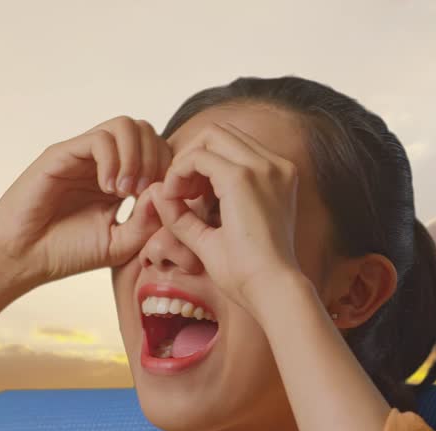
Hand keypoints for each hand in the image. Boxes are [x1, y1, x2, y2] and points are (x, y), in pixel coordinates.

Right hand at [0, 115, 171, 293]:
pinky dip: (114, 161)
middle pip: (146, 131)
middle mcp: (103, 161)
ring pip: (125, 126)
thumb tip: (166, 191)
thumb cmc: (68, 252)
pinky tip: (109, 189)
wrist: (24, 257)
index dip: (168, 170)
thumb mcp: (121, 243)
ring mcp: (82, 155)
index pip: (158, 151)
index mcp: (120, 179)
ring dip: (136, 157)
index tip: (160, 201)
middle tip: (144, 194)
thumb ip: (148, 220)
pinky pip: (100, 139)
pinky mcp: (62, 153)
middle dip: (156, 159)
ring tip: (126, 191)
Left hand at [147, 120, 302, 315]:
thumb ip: (186, 215)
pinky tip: (176, 199)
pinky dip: (179, 172)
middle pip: (220, 134)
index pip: (233, 147)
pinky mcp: (242, 178)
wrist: (272, 290)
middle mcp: (276, 166)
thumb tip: (157, 191)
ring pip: (210, 137)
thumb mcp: (213, 238)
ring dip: (185, 162)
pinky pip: (198, 156)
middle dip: (192, 157)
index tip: (189, 197)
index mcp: (279, 178)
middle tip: (180, 194)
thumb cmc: (249, 275)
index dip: (202, 165)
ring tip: (178, 197)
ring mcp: (263, 168)